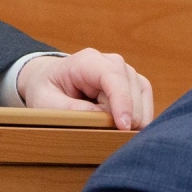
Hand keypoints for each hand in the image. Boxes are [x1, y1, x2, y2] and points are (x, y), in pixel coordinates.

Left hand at [16, 49, 153, 129]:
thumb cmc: (47, 90)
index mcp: (88, 61)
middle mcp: (113, 62)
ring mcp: (127, 73)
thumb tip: (101, 118)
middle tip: (100, 130)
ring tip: (108, 128)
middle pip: (131, 92)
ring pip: (142, 100)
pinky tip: (123, 128)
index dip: (122, 102)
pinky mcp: (135, 85)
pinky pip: (146, 104)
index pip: (114, 78)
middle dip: (123, 116)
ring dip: (131, 120)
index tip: (123, 126)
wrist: (52, 80)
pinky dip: (138, 120)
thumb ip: (70, 109)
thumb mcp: (45, 102)